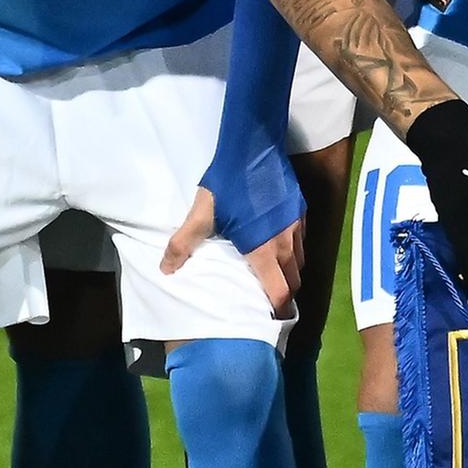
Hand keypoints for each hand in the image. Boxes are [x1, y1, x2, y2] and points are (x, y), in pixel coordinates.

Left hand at [165, 187, 303, 319]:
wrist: (256, 146)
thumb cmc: (229, 184)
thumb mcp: (201, 214)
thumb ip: (183, 244)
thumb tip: (165, 270)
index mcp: (263, 251)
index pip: (279, 292)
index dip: (277, 310)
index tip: (270, 320)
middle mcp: (286, 244)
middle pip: (294, 281)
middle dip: (284, 295)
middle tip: (268, 300)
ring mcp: (297, 227)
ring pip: (300, 261)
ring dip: (289, 273)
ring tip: (273, 275)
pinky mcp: (301, 211)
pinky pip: (302, 241)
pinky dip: (293, 251)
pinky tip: (278, 243)